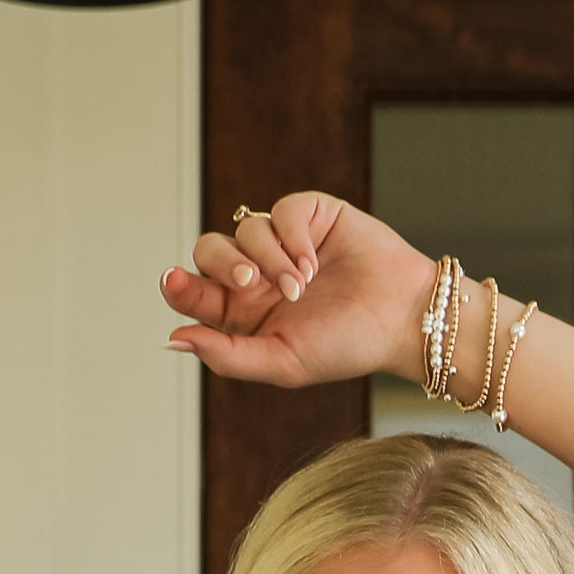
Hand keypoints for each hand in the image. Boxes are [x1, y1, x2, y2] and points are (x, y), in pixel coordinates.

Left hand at [161, 192, 430, 394]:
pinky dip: (292, 236)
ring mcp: (283, 243)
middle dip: (223, 265)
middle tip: (250, 284)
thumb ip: (227, 355)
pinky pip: (280, 211)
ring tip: (302, 286)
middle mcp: (259, 276)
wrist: (402, 319)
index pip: (196, 293)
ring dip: (270, 259)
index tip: (172, 281)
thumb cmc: (346, 347)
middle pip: (210, 252)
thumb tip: (174, 339)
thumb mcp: (282, 362)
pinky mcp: (309, 215)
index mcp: (245, 314)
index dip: (179, 285)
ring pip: (244, 230)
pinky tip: (312, 264)